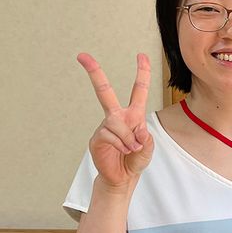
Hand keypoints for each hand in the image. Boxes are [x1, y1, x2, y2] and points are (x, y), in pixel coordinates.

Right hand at [78, 53, 153, 188]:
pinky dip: (122, 145)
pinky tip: (122, 152)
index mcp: (134, 114)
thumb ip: (146, 137)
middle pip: (105, 91)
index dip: (142, 72)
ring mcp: (105, 126)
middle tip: (82, 55)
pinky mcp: (97, 138)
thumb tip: (138, 129)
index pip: (139, 90)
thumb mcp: (148, 148)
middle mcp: (117, 116)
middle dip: (94, 72)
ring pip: (117, 123)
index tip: (140, 55)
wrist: (123, 178)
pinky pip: (111, 136)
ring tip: (131, 150)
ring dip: (128, 139)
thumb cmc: (136, 159)